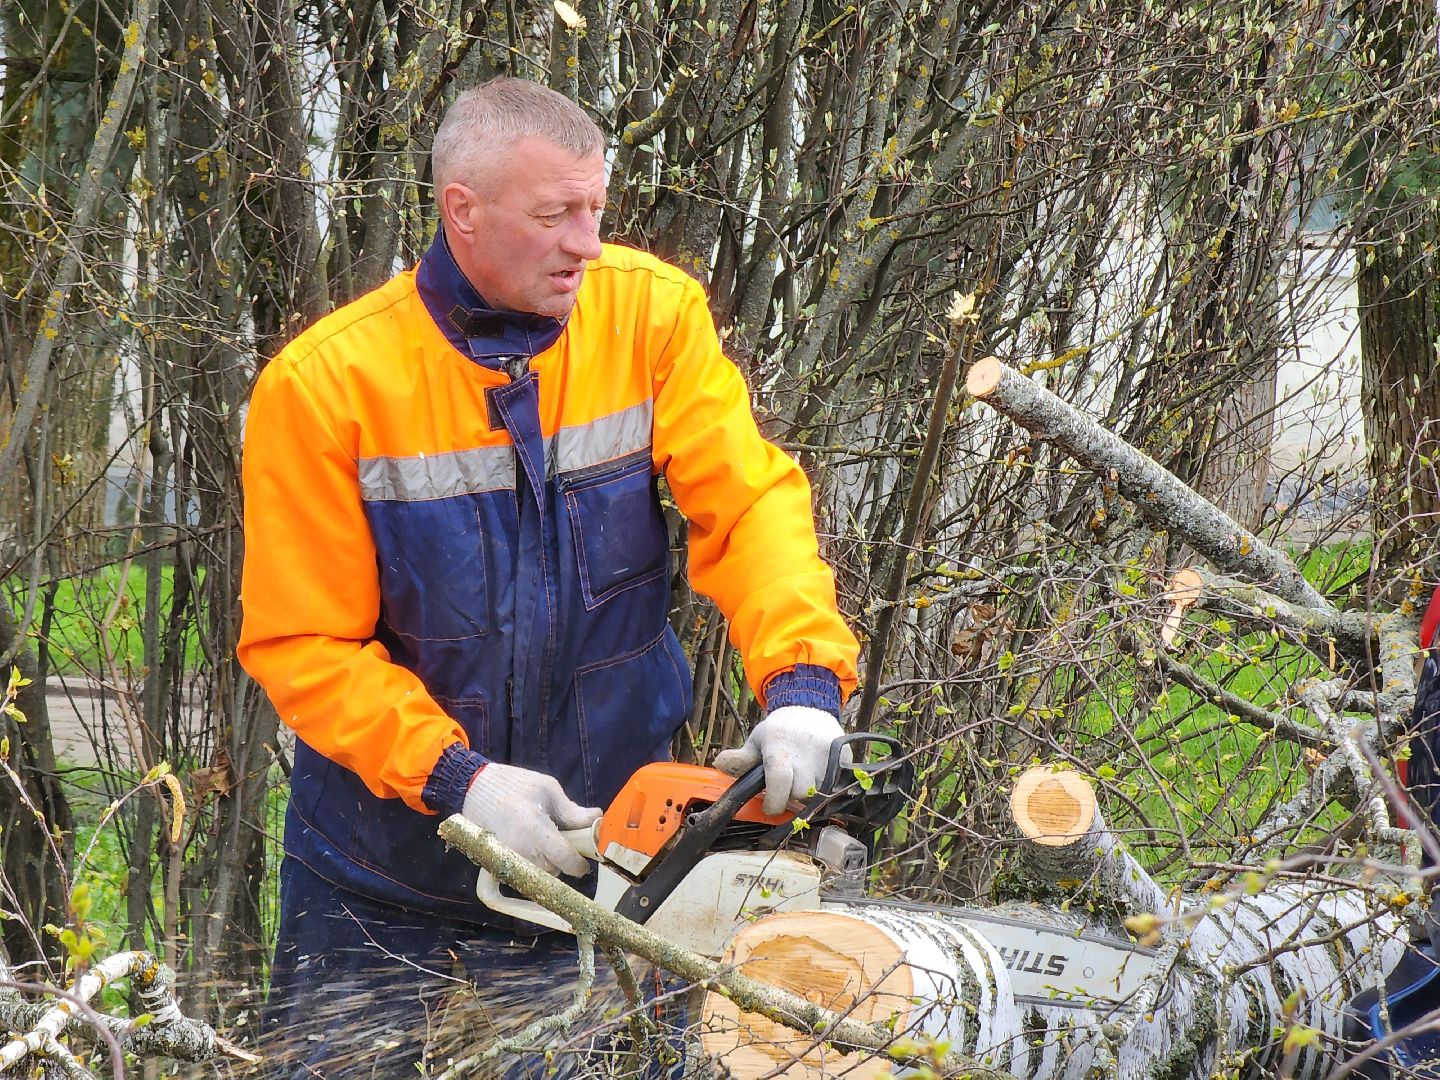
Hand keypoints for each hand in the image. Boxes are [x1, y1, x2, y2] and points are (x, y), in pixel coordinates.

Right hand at [462, 763, 600, 876]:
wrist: (472, 788)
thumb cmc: (512, 784)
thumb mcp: (547, 789)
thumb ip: (572, 810)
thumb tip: (597, 820)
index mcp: (535, 831)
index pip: (566, 861)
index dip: (580, 863)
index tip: (585, 858)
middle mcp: (520, 851)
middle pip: (554, 871)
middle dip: (563, 860)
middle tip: (563, 840)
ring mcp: (506, 860)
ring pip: (539, 875)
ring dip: (548, 862)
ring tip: (543, 839)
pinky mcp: (497, 863)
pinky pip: (523, 872)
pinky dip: (532, 863)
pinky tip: (531, 845)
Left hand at [713, 705, 847, 814]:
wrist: (810, 709)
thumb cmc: (779, 730)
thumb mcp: (757, 741)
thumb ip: (741, 759)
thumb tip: (719, 764)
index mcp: (779, 750)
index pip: (779, 784)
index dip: (774, 802)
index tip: (770, 806)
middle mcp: (806, 755)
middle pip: (800, 795)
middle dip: (791, 795)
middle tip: (787, 784)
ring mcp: (828, 758)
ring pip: (819, 794)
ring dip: (810, 792)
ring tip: (802, 776)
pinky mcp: (846, 760)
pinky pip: (836, 787)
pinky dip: (827, 786)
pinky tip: (817, 773)